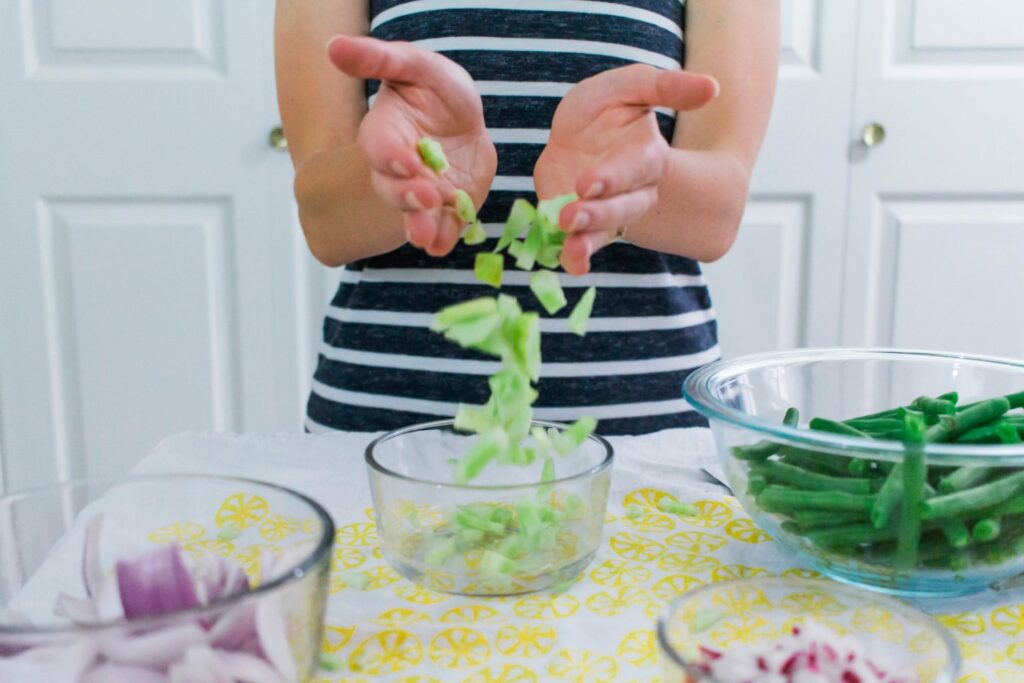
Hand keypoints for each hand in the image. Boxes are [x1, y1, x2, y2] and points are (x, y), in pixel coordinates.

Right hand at [327, 37, 496, 255]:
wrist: (466, 121)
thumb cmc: (435, 89)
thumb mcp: (416, 66)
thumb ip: (380, 59)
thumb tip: (334, 45)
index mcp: (386, 133)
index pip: (378, 147)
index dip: (390, 156)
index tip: (408, 162)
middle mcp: (399, 170)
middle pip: (391, 189)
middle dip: (405, 196)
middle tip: (425, 197)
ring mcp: (422, 193)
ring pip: (413, 216)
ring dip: (419, 226)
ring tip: (425, 236)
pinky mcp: (447, 210)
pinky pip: (442, 229)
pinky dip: (442, 239)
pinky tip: (442, 244)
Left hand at [533, 65, 718, 273]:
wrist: (576, 135)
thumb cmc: (607, 110)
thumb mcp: (631, 86)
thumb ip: (666, 86)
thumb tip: (712, 87)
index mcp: (645, 155)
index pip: (637, 168)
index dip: (615, 176)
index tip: (588, 183)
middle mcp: (632, 190)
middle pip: (624, 207)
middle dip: (599, 213)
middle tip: (570, 216)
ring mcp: (607, 211)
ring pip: (605, 230)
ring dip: (586, 238)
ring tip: (570, 245)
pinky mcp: (584, 225)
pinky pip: (586, 246)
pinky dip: (577, 257)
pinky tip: (572, 264)